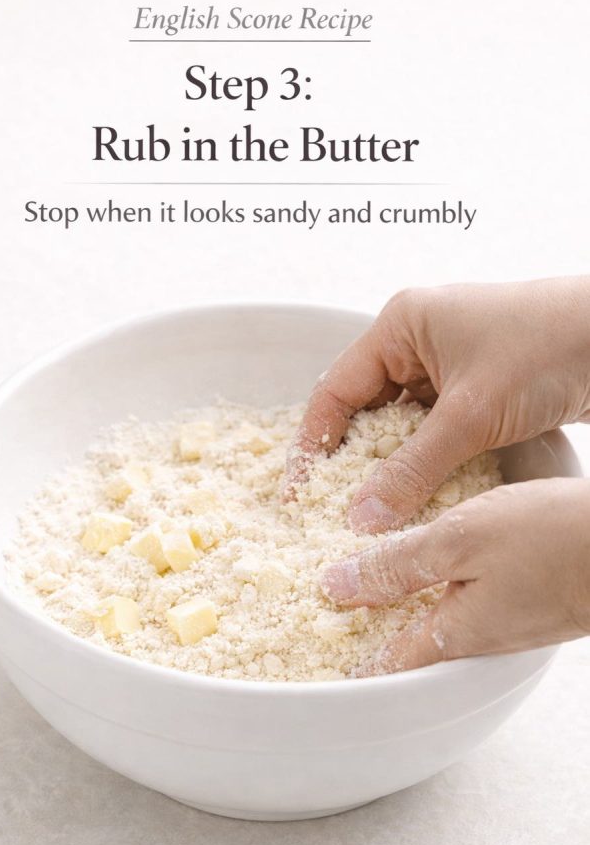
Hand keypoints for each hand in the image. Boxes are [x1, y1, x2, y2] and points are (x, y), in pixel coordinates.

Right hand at [286, 277, 589, 532]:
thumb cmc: (546, 348)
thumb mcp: (470, 414)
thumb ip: (412, 469)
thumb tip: (362, 518)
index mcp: (401, 325)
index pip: (337, 390)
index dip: (313, 443)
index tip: (299, 491)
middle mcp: (418, 341)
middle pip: (365, 409)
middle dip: (351, 460)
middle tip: (330, 509)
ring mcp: (449, 365)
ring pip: (401, 426)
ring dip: (390, 466)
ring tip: (370, 514)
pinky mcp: (478, 389)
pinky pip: (434, 431)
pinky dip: (424, 462)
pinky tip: (416, 497)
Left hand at [321, 478, 589, 671]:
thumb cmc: (552, 538)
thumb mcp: (460, 540)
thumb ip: (398, 566)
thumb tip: (336, 587)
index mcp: (454, 635)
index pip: (387, 665)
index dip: (351, 664)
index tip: (322, 663)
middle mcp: (480, 642)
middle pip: (414, 651)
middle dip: (376, 640)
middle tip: (339, 623)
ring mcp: (510, 627)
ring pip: (444, 628)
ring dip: (409, 615)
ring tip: (377, 593)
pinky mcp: (531, 606)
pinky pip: (473, 608)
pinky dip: (445, 594)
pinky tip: (441, 569)